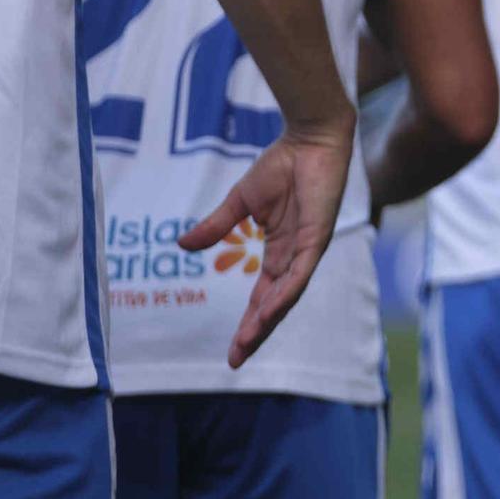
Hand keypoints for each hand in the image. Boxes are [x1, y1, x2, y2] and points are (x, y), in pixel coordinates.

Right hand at [179, 121, 354, 367]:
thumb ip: (216, 226)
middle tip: (235, 360)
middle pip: (276, 304)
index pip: (264, 296)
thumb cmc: (282, 165)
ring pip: (288, 294)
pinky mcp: (317, 235)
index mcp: (280, 250)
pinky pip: (301, 271)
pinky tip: (271, 311)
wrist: (309, 138)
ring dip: (268, 319)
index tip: (232, 351)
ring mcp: (308, 248)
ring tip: (248, 342)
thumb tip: (182, 246)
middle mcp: (296, 256)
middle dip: (256, 332)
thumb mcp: (241, 202)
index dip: (249, 322)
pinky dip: (286, 292)